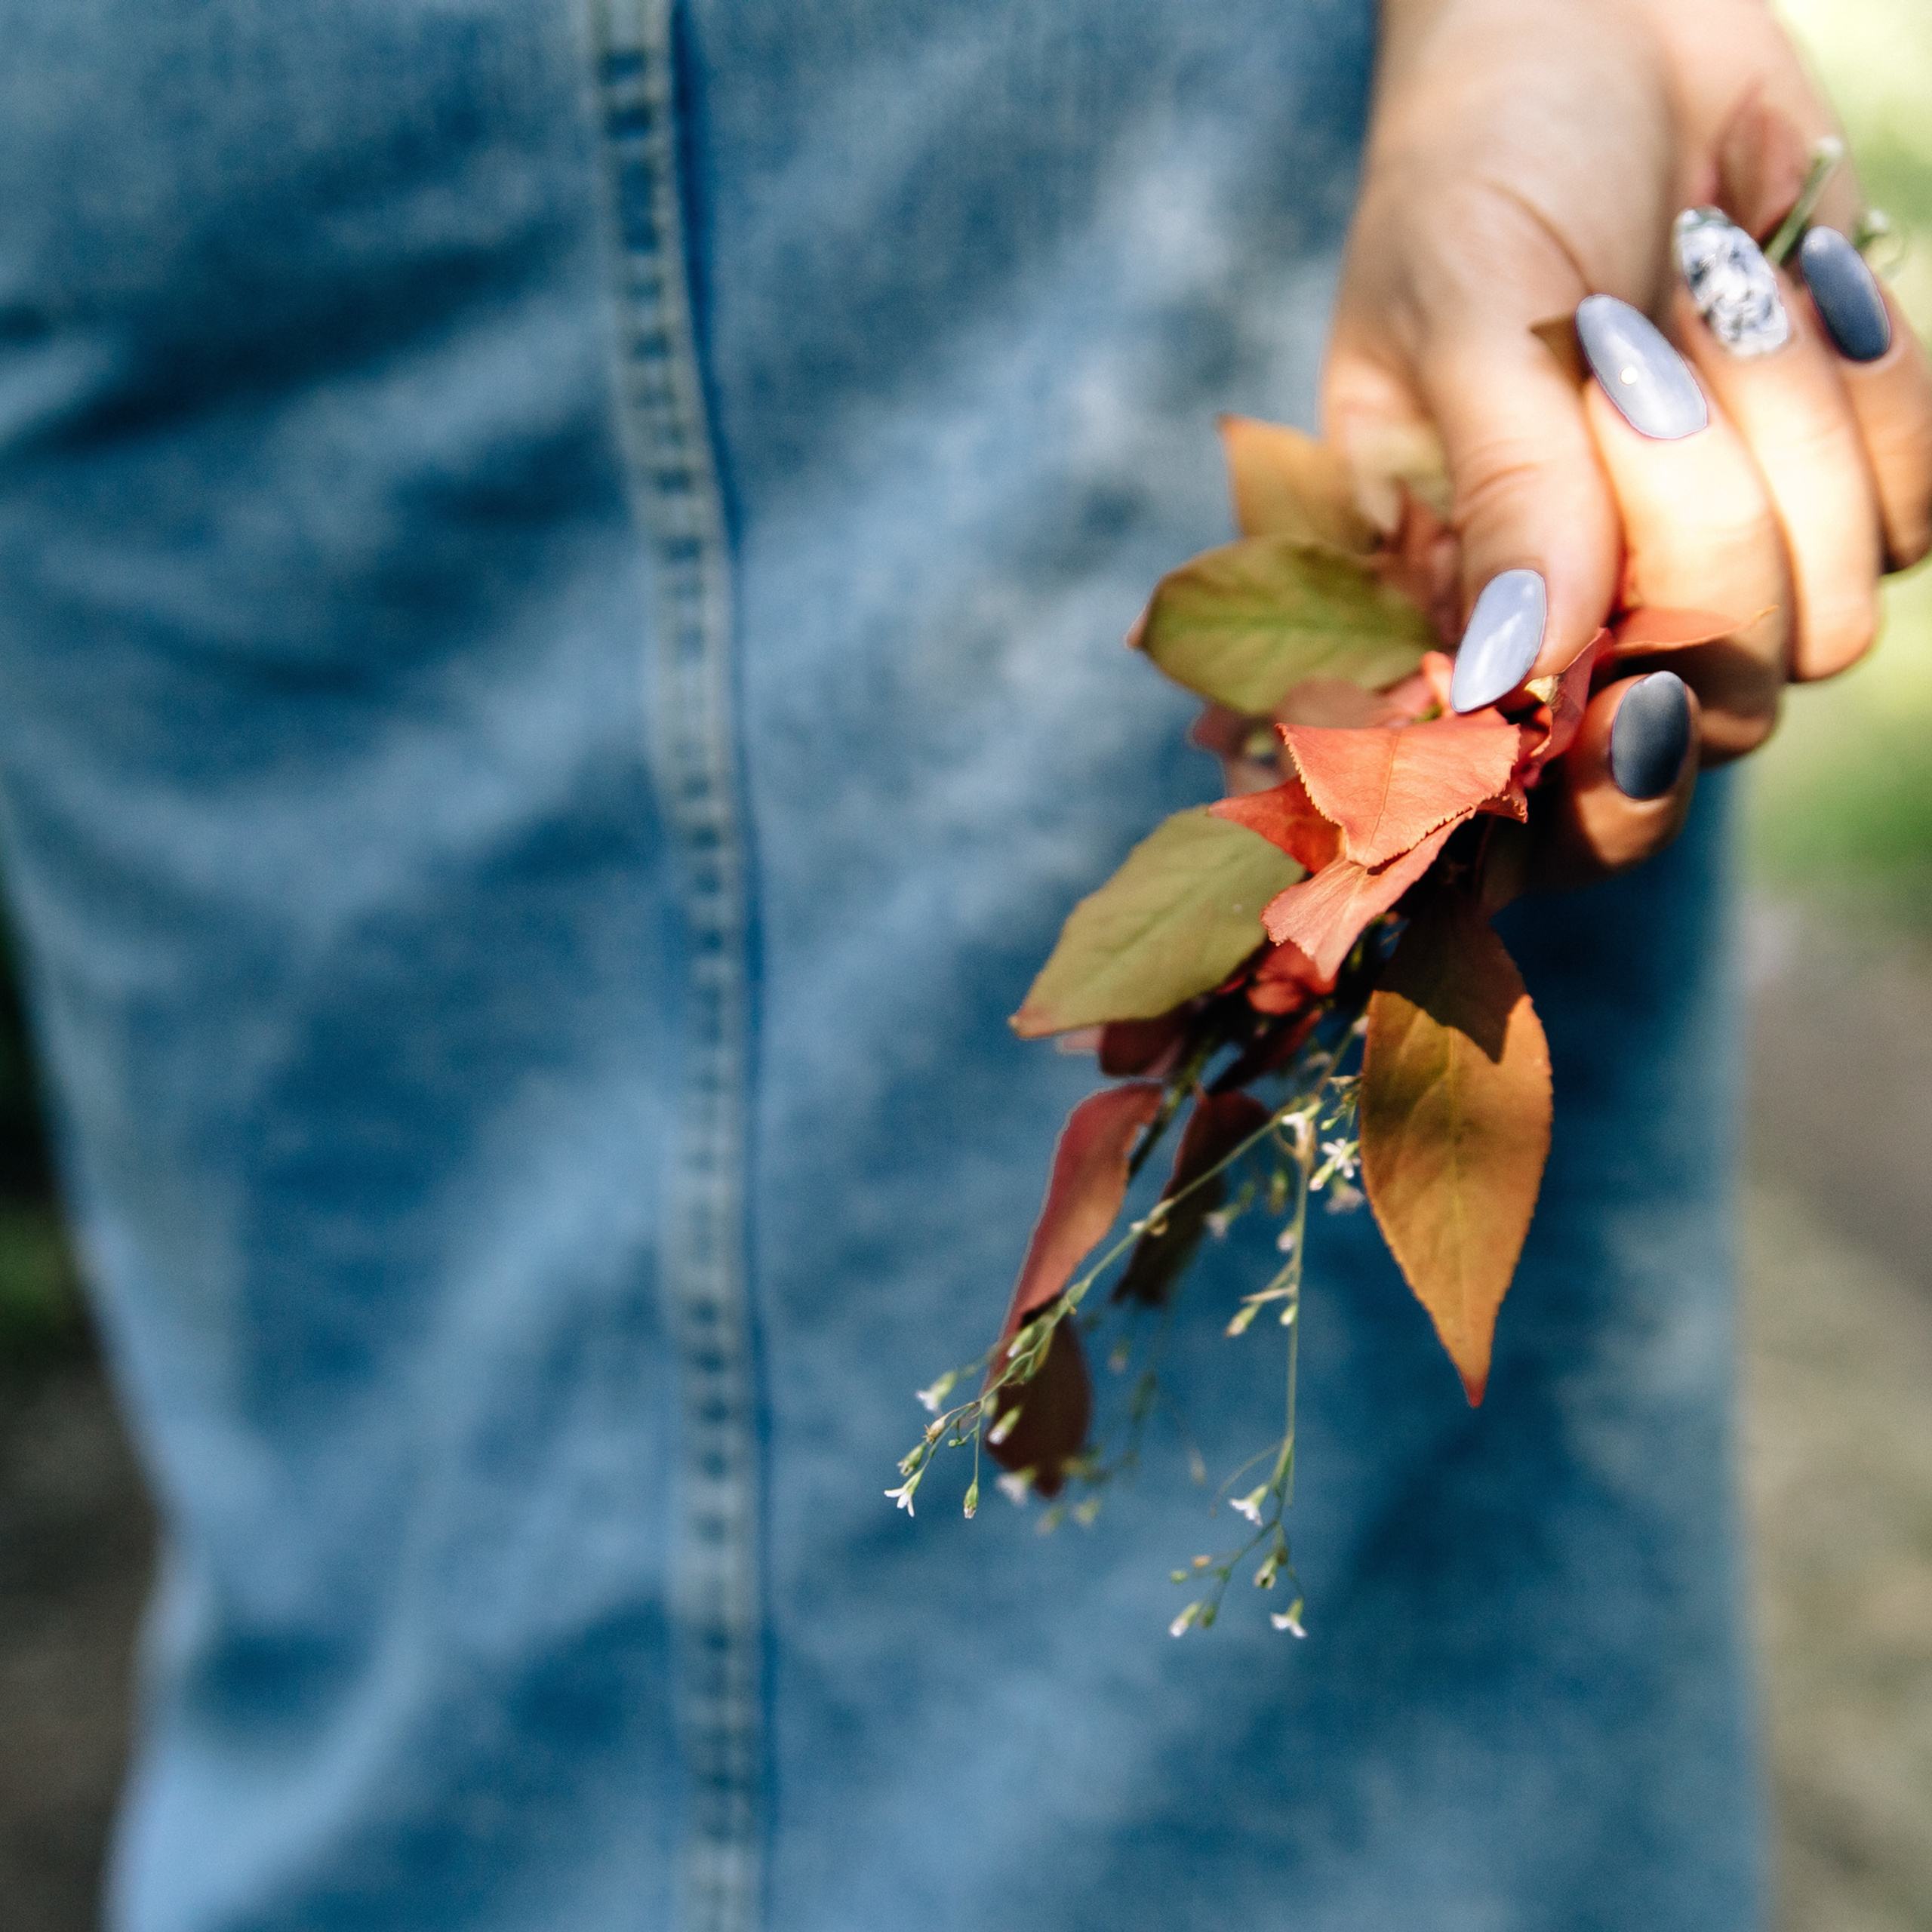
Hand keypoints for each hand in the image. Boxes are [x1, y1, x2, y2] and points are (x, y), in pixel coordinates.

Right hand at [1325, 0, 1931, 887]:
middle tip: (1637, 374)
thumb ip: (1497, 501)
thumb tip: (1513, 674)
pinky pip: (1917, 514)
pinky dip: (1872, 388)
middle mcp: (1579, 624)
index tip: (1626, 709)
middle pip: (1699, 727)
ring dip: (1782, 435)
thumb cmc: (1486, 165)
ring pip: (1822, 626)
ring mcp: (1718, 568)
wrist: (1613, 20)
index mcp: (1441, 611)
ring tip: (1698, 292)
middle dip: (1698, 548)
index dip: (1579, 801)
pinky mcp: (1839, 494)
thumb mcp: (1459, 316)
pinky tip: (1792, 282)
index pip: (1512, 808)